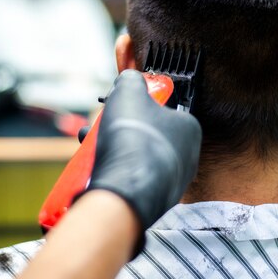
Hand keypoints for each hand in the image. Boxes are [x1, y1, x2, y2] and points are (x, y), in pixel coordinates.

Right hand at [87, 70, 201, 230]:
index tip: (118, 104)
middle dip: (118, 127)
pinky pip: (131, 178)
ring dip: (110, 147)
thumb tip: (129, 78)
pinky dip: (114, 170)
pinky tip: (95, 167)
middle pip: (146, 133)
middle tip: (99, 125)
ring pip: (136, 156)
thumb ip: (131, 79)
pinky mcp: (153, 199)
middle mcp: (186, 155)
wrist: (125, 191)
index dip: (137, 104)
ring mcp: (171, 180)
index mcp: (189, 128)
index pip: (163, 109)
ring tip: (88, 143)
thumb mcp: (128, 91)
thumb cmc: (133, 138)